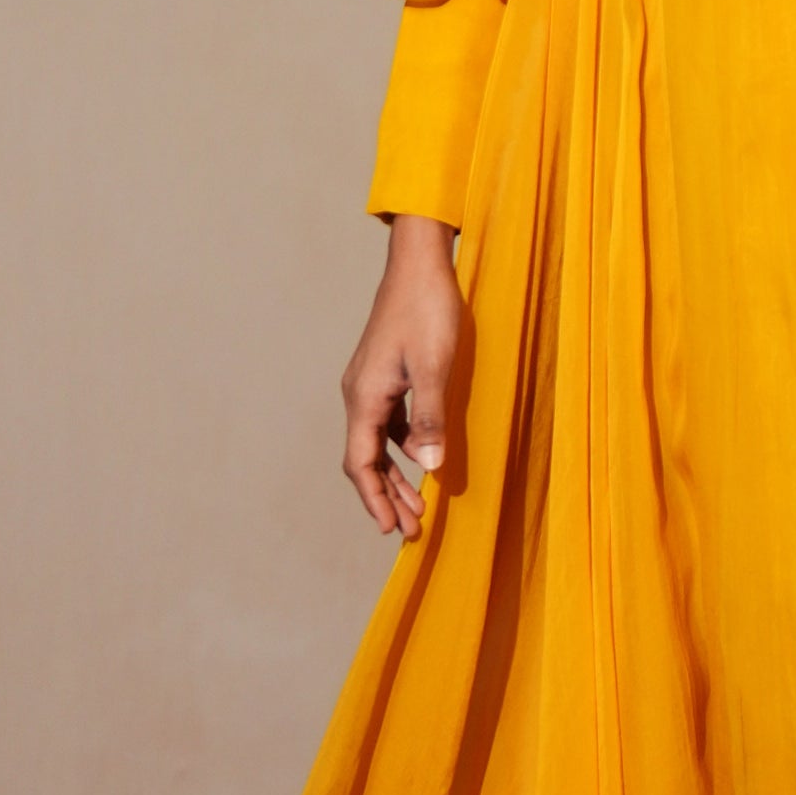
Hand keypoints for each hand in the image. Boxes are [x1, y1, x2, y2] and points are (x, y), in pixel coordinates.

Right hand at [341, 215, 463, 536]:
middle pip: (365, 460)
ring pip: (377, 444)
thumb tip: (429, 469)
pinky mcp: (385, 375)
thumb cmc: (428, 310)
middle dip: (386, 497)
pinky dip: (402, 449)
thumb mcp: (436, 366)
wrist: (419, 264)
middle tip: (409, 530)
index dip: (375, 499)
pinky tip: (424, 461)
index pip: (361, 463)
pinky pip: (388, 425)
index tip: (390, 529)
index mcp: (365, 397)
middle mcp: (360, 394)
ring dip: (395, 476)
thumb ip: (431, 418)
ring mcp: (371, 385)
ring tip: (418, 507)